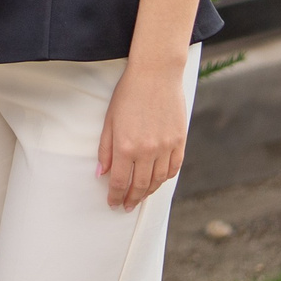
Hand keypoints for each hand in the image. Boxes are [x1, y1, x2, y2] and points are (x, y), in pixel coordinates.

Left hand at [97, 57, 188, 209]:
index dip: (115, 196)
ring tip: (141, 196)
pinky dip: (166, 178)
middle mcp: (147, 151)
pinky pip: (174, 168)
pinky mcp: (180, 141)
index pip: (120, 182)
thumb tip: (101, 174)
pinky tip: (158, 181)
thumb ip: (105, 150)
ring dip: (149, 192)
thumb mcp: (109, 121)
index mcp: (125, 147)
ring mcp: (166, 147)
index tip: (113, 203)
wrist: (156, 75)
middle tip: (126, 205)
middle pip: (140, 185)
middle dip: (132, 198)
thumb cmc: (128, 95)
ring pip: (158, 180)